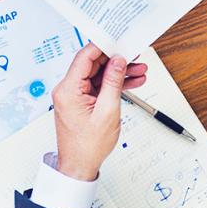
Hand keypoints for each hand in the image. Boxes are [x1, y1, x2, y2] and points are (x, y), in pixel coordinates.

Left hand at [52, 43, 146, 180]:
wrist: (79, 166)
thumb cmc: (88, 146)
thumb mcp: (107, 111)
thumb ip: (113, 82)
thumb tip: (118, 61)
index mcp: (69, 89)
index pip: (85, 57)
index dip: (103, 46)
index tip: (119, 41)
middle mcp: (67, 89)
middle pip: (93, 64)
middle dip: (116, 60)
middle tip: (135, 56)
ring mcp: (74, 95)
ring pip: (98, 75)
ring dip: (118, 73)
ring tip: (139, 71)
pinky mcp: (80, 101)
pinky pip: (98, 86)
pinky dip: (113, 84)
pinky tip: (131, 82)